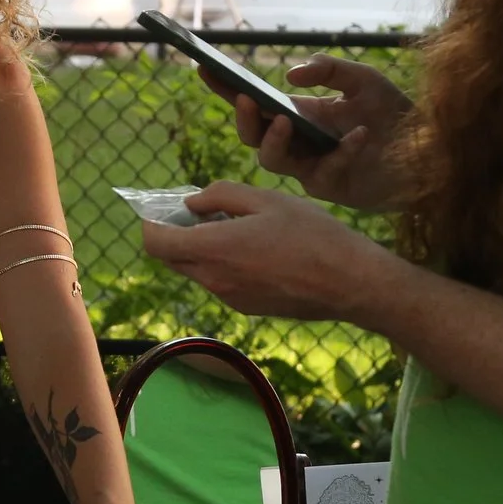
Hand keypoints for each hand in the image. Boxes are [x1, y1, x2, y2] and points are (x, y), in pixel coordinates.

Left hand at [140, 180, 391, 320]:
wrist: (350, 282)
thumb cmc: (312, 234)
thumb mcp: (266, 198)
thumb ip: (221, 196)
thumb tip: (193, 203)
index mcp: (214, 249)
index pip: (155, 243)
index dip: (151, 223)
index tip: (164, 208)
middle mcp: (214, 280)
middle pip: (172, 259)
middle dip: (175, 234)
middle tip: (199, 211)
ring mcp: (230, 298)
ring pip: (197, 271)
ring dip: (201, 249)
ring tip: (234, 226)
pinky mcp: (247, 307)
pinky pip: (220, 282)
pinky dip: (221, 264)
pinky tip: (253, 248)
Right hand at [204, 56, 410, 212]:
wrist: (428, 151)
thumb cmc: (394, 115)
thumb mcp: (363, 80)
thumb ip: (329, 70)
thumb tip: (289, 77)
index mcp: (299, 115)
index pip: (254, 102)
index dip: (226, 88)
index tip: (204, 68)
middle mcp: (298, 142)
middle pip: (252, 136)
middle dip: (244, 119)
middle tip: (249, 100)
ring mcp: (311, 167)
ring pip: (272, 161)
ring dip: (274, 141)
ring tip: (286, 120)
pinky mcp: (332, 187)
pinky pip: (323, 172)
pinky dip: (341, 151)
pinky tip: (359, 134)